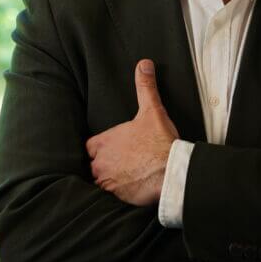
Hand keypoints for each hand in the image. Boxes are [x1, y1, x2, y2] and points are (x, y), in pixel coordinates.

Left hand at [87, 59, 178, 205]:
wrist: (171, 172)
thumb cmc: (160, 142)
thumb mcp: (152, 110)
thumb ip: (145, 87)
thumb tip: (144, 64)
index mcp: (103, 142)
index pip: (90, 146)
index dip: (100, 147)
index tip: (113, 148)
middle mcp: (100, 163)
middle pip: (94, 164)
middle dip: (105, 164)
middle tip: (122, 163)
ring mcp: (107, 182)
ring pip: (100, 181)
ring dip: (110, 179)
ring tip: (125, 177)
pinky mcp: (116, 197)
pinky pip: (110, 197)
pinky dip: (118, 194)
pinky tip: (130, 189)